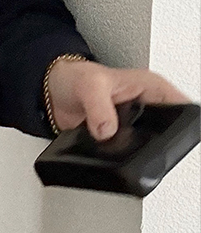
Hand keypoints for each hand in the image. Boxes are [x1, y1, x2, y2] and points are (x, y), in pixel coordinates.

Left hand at [46, 59, 192, 140]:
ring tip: (113, 145)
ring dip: (130, 149)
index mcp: (151, 88)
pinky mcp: (118, 138)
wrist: (52, 92)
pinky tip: (104, 150)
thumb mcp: (90, 85)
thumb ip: (99, 107)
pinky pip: (124, 152)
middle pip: (165, 131)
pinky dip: (115, 154)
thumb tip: (107, 129)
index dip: (179, 120)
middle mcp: (146, 107)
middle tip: (132, 142)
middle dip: (152, 141)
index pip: (180, 105)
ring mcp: (133, 125)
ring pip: (144, 145)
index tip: (164, 132)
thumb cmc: (75, 77)